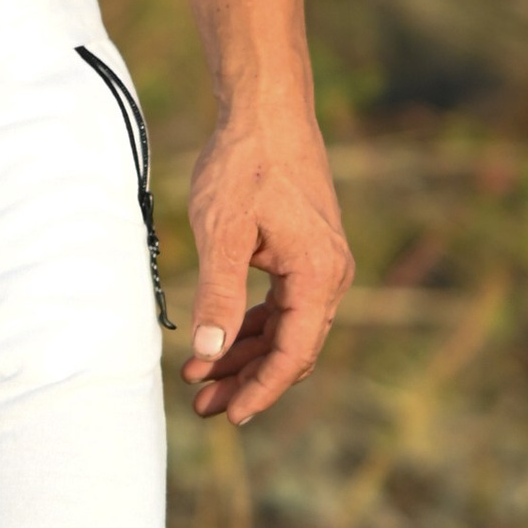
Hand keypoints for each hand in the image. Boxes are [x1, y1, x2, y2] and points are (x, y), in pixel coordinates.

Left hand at [182, 110, 352, 425]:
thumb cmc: (245, 164)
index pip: (294, 352)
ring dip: (244, 357)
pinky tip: (216, 342)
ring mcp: (319, 265)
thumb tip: (210, 350)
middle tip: (203, 408)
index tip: (231, 416)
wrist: (266, 111)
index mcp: (318, 274)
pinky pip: (280, 306)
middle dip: (247, 380)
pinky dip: (249, 326)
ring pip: (284, 330)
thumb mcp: (223, 231)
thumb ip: (219, 293)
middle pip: (292, 348)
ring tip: (199, 381)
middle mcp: (329, 275)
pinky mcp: (302, 254)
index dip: (262, 389)